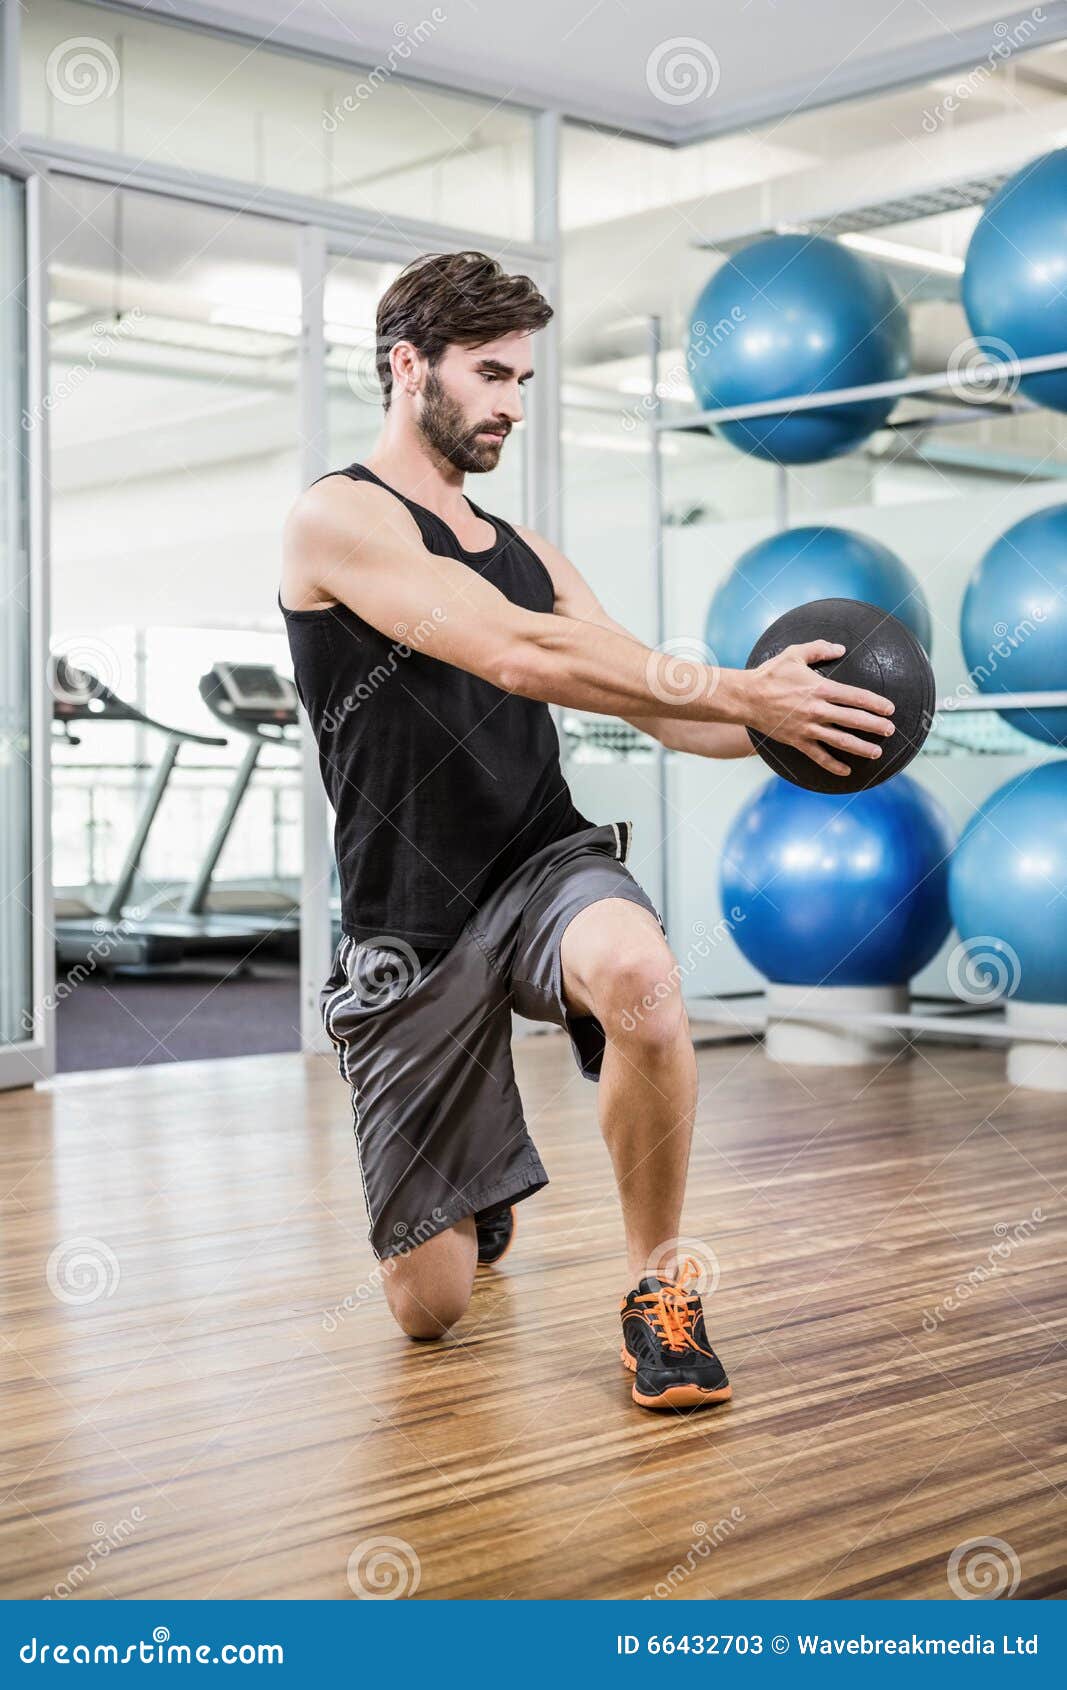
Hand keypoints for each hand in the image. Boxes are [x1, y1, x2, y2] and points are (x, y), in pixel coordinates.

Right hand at [747, 641, 894, 777]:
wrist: (745, 698)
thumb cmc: (770, 674)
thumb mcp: (794, 654)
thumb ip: (819, 649)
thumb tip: (841, 648)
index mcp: (820, 688)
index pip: (856, 697)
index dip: (876, 703)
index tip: (889, 709)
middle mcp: (817, 710)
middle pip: (854, 720)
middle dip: (875, 726)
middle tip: (889, 730)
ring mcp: (807, 728)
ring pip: (841, 741)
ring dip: (861, 747)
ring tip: (877, 752)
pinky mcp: (797, 740)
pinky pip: (819, 756)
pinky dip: (833, 765)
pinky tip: (846, 771)